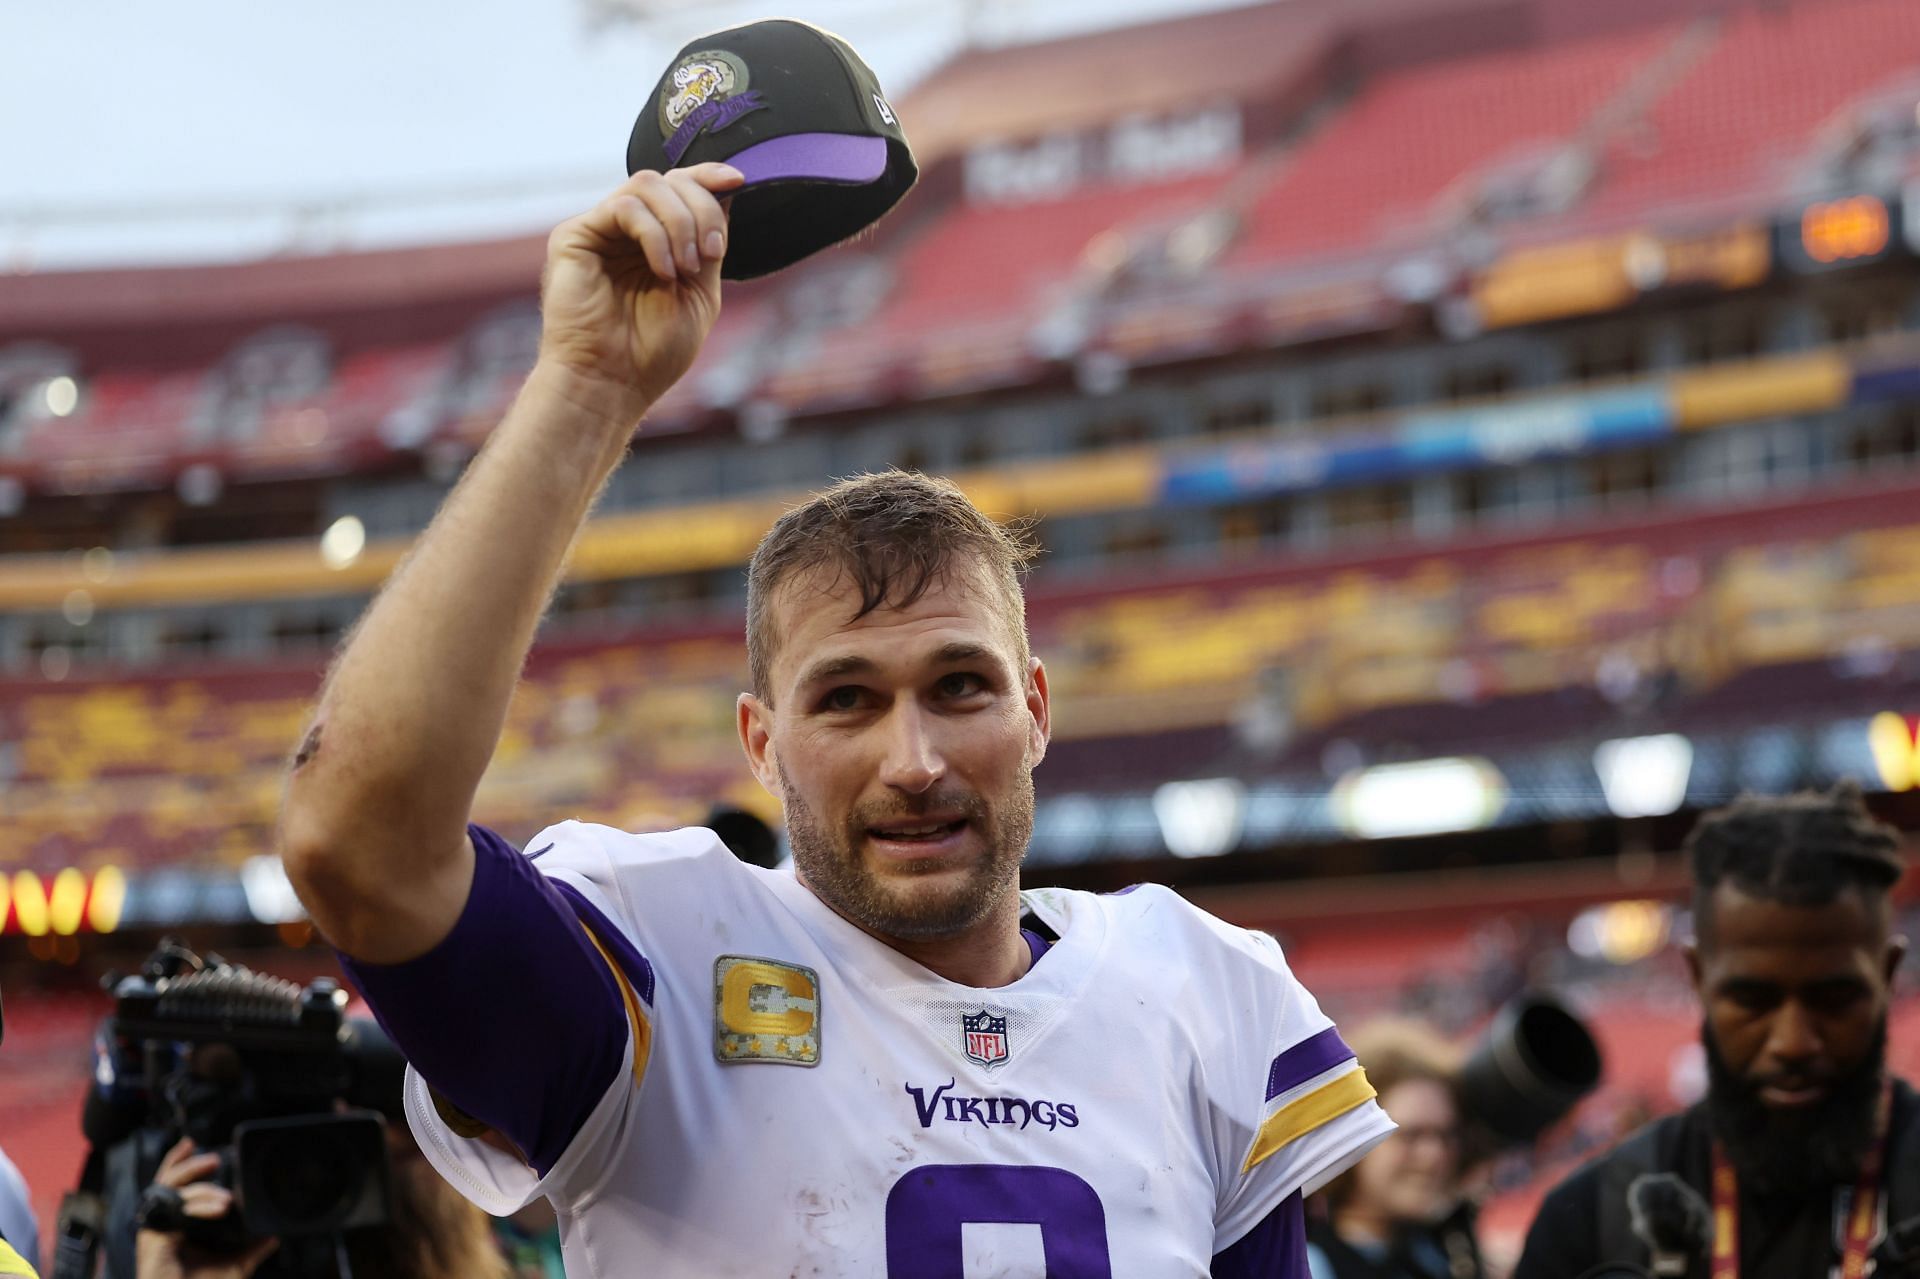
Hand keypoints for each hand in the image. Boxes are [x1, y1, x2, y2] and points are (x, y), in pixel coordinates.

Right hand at [134, 1138, 278, 1278]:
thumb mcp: (233, 1267)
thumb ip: (252, 1250)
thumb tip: (273, 1237)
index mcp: (177, 1225)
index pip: (177, 1186)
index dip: (183, 1163)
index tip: (193, 1144)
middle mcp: (165, 1224)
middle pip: (169, 1181)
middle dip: (190, 1164)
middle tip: (214, 1159)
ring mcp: (156, 1230)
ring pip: (171, 1190)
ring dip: (201, 1187)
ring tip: (226, 1199)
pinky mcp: (153, 1238)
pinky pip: (173, 1210)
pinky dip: (196, 1205)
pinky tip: (218, 1208)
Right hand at [537, 163, 744, 418]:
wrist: (614, 383)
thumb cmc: (654, 351)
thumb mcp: (700, 291)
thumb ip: (708, 243)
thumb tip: (726, 193)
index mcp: (658, 241)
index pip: (682, 188)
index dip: (709, 176)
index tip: (737, 180)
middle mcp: (628, 231)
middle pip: (670, 180)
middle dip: (701, 210)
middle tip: (708, 253)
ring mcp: (601, 231)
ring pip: (647, 184)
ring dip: (680, 223)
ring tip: (684, 268)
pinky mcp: (575, 236)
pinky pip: (623, 207)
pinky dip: (653, 234)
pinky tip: (662, 271)